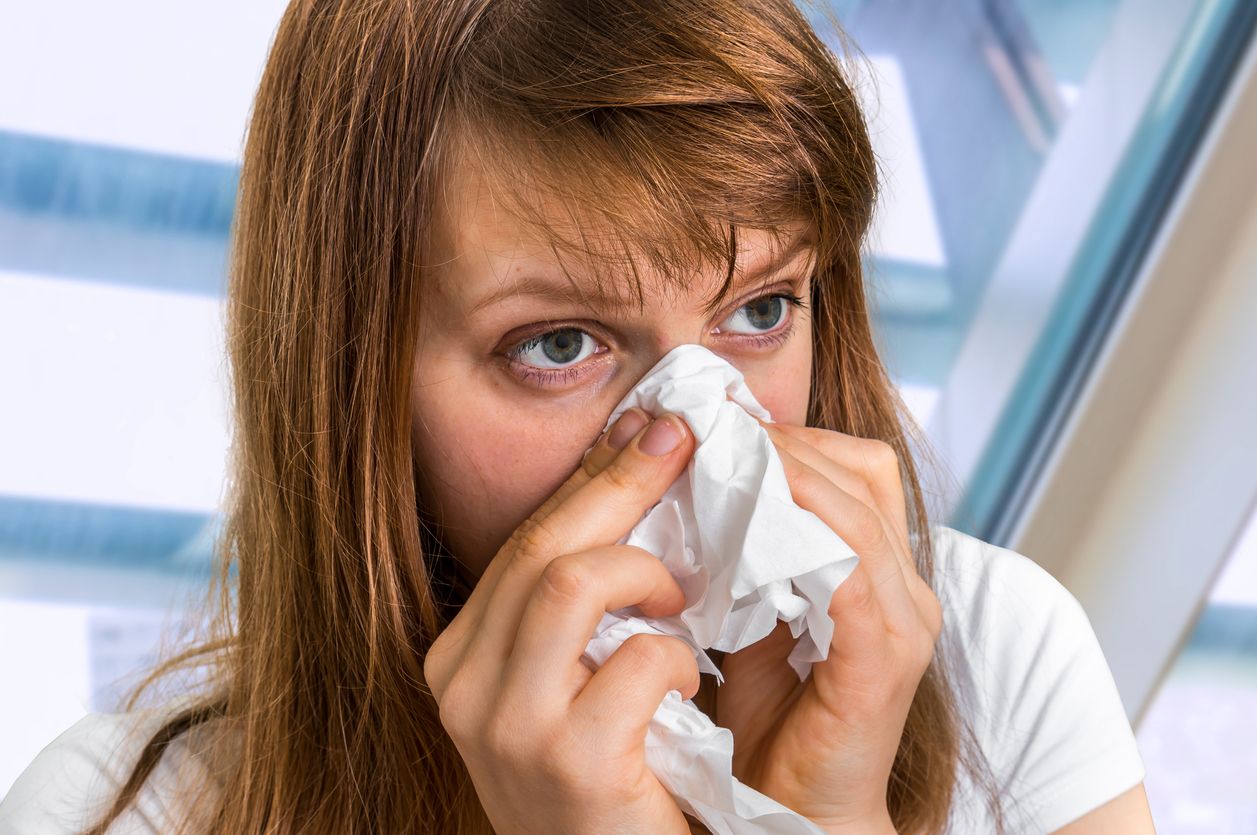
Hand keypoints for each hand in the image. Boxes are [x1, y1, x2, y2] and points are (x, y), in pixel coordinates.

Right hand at [423, 408, 702, 834]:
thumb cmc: (607, 777)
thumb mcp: (574, 677)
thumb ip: (584, 595)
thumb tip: (635, 467)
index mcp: (460, 658)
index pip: (524, 541)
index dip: (592, 477)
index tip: (647, 427)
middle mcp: (462, 687)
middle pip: (541, 544)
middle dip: (622, 481)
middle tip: (683, 441)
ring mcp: (507, 728)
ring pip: (570, 580)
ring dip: (645, 573)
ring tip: (682, 597)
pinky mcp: (569, 764)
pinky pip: (634, 661)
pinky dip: (675, 657)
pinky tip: (686, 681)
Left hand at [716, 422, 942, 832]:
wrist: (794, 815)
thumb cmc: (771, 722)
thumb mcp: (751, 621)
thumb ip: (743, 558)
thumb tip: (697, 487)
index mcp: (880, 571)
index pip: (855, 467)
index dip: (794, 435)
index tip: (723, 423)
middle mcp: (905, 587)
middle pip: (864, 469)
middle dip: (787, 440)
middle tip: (715, 429)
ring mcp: (902, 621)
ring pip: (855, 509)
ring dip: (786, 474)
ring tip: (721, 458)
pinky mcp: (880, 659)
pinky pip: (848, 570)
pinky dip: (800, 530)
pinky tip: (744, 517)